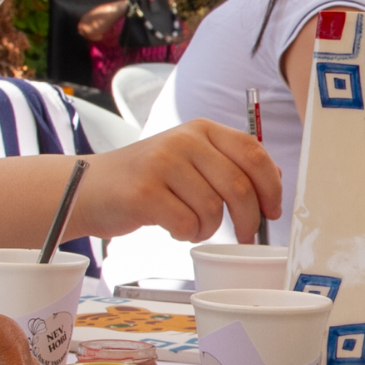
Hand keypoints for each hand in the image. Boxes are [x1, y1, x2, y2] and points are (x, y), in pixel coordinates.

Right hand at [78, 118, 282, 243]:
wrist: (90, 187)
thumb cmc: (148, 179)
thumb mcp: (190, 160)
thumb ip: (229, 164)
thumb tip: (275, 177)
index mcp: (201, 129)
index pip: (253, 153)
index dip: (271, 186)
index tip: (272, 210)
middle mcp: (184, 140)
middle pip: (238, 186)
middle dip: (248, 219)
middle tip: (245, 236)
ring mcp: (162, 163)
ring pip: (212, 210)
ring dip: (207, 228)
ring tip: (190, 224)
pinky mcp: (144, 191)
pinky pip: (186, 224)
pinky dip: (185, 234)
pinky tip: (172, 227)